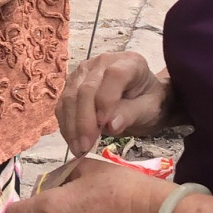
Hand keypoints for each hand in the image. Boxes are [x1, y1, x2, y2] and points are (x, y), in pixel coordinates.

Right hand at [56, 52, 174, 156]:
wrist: (139, 100)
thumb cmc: (148, 102)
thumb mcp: (149, 109)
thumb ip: (132, 114)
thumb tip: (111, 125)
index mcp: (128, 62)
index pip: (113, 76)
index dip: (106, 100)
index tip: (105, 125)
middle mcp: (102, 62)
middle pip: (86, 89)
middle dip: (84, 120)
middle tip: (86, 146)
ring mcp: (83, 72)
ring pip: (69, 98)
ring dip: (72, 126)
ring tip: (79, 149)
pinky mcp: (71, 85)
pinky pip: (63, 106)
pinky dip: (66, 126)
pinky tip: (74, 142)